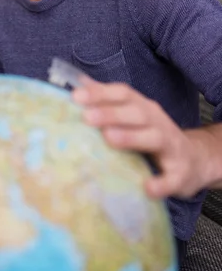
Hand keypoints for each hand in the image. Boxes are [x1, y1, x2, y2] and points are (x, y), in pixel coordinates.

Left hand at [73, 79, 204, 198]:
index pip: (123, 94)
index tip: (76, 96)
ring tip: (109, 138)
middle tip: (86, 117)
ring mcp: (171, 146)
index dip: (101, 93)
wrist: (193, 160)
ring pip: (154, 138)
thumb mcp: (133, 115)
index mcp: (143, 107)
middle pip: (136, 113)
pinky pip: (172, 179)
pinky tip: (148, 188)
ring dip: (131, 137)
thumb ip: (107, 101)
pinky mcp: (180, 173)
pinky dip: (161, 183)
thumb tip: (79, 83)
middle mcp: (157, 122)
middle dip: (111, 114)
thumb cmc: (152, 135)